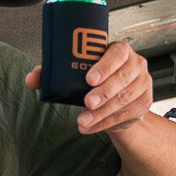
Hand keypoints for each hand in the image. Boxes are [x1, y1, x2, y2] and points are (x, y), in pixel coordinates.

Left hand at [23, 39, 153, 133]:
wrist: (115, 100)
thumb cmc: (94, 79)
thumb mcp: (75, 72)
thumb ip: (52, 73)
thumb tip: (31, 79)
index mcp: (119, 50)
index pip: (117, 53)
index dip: (105, 66)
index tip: (89, 79)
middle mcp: (135, 64)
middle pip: (122, 78)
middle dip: (103, 93)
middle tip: (86, 103)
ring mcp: (142, 84)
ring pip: (124, 99)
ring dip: (102, 113)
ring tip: (83, 120)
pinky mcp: (144, 103)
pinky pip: (126, 114)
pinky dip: (106, 122)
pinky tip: (92, 126)